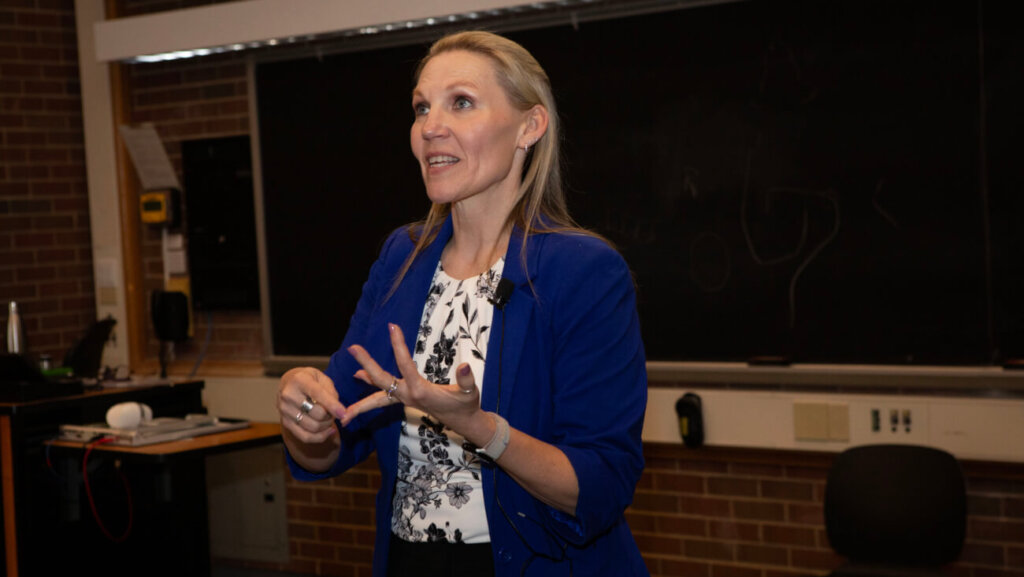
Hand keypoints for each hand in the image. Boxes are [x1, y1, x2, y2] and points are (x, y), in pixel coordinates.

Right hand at [277, 366, 346, 443]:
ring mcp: (285, 411)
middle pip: (317, 414)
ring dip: (327, 425)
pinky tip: (329, 430)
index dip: (332, 405)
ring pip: (313, 427)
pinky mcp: (285, 423)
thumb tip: (341, 413)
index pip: (317, 394)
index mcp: (299, 380)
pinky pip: (305, 437)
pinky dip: (320, 437)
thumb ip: (332, 393)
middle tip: (335, 412)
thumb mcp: (322, 378)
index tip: (343, 414)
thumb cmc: (310, 380)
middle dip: (331, 416)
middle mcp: (289, 395)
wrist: (289, 384)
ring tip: (329, 418)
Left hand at [343, 323, 481, 431]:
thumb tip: (464, 366)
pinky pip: (384, 396)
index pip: (405, 364)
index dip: (399, 345)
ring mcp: (405, 399)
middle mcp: (408, 395)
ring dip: (361, 389)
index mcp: (420, 390)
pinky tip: (361, 377)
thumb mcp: (470, 392)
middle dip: (366, 364)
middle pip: (381, 380)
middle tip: (352, 348)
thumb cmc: (466, 405)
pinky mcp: (406, 400)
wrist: (463, 422)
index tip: (392, 326)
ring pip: (378, 397)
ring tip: (352, 374)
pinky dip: (371, 388)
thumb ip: (467, 379)